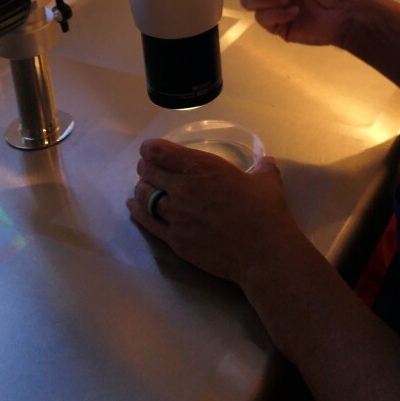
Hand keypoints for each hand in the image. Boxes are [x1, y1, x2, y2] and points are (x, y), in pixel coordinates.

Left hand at [127, 137, 298, 285]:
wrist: (262, 251)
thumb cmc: (265, 212)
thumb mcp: (266, 182)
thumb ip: (263, 169)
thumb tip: (267, 162)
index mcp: (201, 167)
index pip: (159, 151)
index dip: (150, 148)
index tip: (150, 150)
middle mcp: (182, 188)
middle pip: (148, 172)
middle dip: (145, 168)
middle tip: (148, 170)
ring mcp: (175, 215)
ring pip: (144, 197)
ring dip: (141, 190)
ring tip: (143, 188)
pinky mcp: (174, 239)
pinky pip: (147, 222)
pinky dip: (136, 212)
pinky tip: (132, 207)